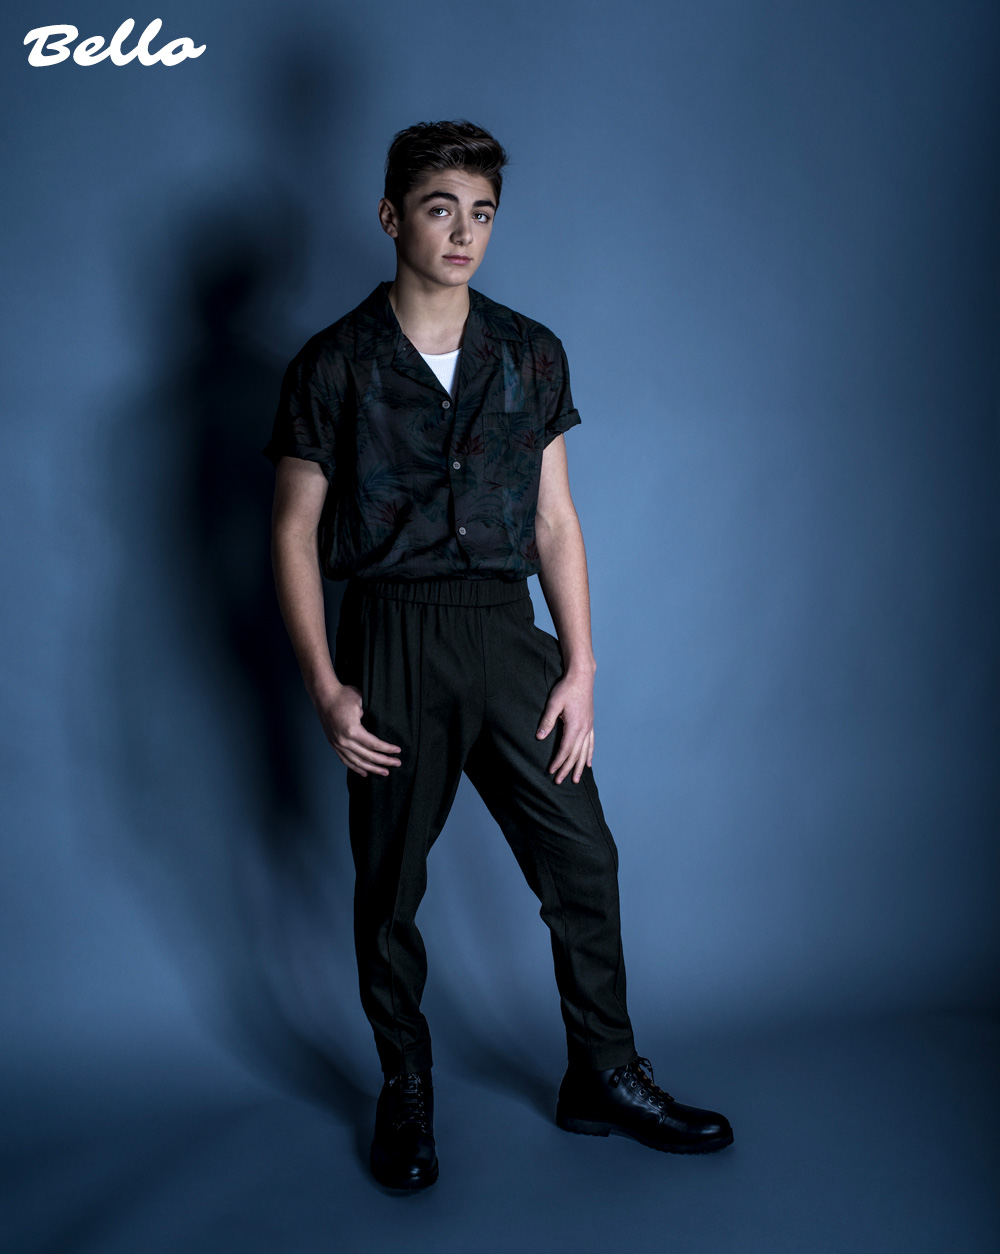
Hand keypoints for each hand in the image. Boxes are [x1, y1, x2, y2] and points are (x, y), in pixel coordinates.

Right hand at [315, 683, 401, 776]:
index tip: (397, 751)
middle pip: (367, 756)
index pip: (374, 744)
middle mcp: (344, 740)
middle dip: (384, 761)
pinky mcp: (333, 744)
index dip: (387, 749)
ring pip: (357, 762)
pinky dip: (356, 767)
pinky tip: (365, 773)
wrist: (323, 695)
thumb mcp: (362, 702)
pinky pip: (345, 760)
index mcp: (352, 730)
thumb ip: (373, 715)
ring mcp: (337, 744)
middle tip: (397, 763)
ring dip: (372, 769)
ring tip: (384, 772)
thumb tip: (384, 726)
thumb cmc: (343, 696)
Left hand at [535, 665, 594, 783]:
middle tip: (559, 781)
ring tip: (576, 779)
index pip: (565, 749)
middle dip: (567, 769)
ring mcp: (589, 727)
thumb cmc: (566, 689)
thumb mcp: (553, 704)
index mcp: (574, 726)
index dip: (559, 762)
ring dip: (580, 766)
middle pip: (575, 754)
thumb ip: (546, 722)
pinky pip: (591, 743)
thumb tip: (539, 738)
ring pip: (585, 752)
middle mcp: (584, 729)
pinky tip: (589, 763)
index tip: (552, 771)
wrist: (582, 677)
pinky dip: (589, 754)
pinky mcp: (590, 723)